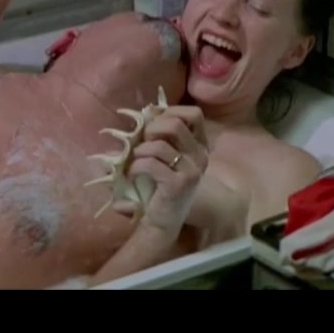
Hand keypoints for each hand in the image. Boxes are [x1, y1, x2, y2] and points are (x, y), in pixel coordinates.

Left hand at [119, 105, 209, 233]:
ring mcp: (192, 170)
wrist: (161, 221)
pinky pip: (150, 163)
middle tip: (142, 143)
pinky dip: (135, 166)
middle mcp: (200, 155)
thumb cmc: (158, 185)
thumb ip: (160, 135)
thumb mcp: (162, 156)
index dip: (169, 112)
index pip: (194, 114)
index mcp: (198, 145)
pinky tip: (133, 174)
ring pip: (159, 144)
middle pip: (175, 124)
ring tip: (135, 161)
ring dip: (139, 151)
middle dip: (151, 129)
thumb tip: (148, 111)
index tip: (152, 124)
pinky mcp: (179, 184)